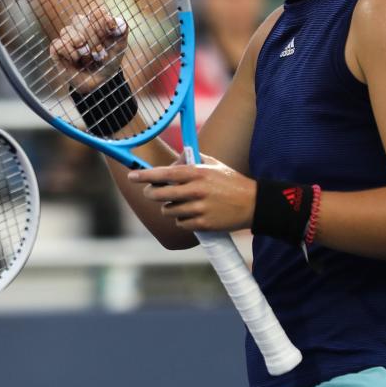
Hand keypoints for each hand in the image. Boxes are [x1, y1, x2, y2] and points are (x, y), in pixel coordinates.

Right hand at [49, 6, 128, 92]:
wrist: (98, 82)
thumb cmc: (109, 62)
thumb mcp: (119, 47)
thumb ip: (122, 32)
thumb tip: (118, 21)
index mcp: (94, 23)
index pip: (95, 12)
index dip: (100, 19)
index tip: (108, 31)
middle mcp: (79, 28)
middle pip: (79, 19)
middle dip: (91, 35)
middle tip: (99, 49)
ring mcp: (67, 39)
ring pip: (66, 30)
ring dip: (77, 41)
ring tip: (86, 54)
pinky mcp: (57, 51)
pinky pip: (57, 44)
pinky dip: (67, 50)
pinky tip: (75, 59)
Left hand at [126, 153, 256, 231]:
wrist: (254, 204)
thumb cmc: (230, 181)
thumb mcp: (212, 164)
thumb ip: (190, 162)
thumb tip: (170, 163)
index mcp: (196, 173)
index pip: (164, 174)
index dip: (145, 175)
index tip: (132, 176)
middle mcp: (196, 190)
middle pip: (160, 195)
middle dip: (151, 194)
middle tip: (152, 193)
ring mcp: (199, 209)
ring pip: (168, 211)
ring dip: (170, 208)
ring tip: (181, 204)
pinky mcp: (203, 224)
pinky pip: (180, 223)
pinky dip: (182, 220)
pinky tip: (192, 215)